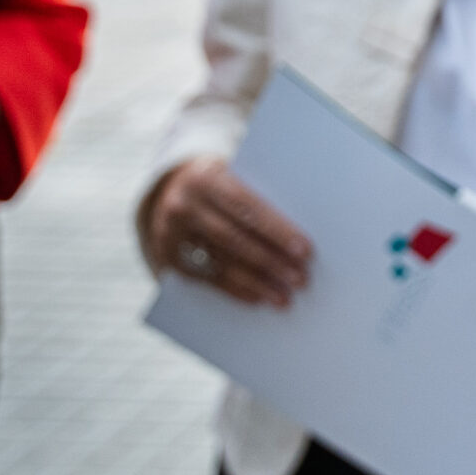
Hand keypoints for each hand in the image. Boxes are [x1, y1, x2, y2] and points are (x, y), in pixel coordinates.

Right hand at [142, 156, 312, 307]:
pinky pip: (207, 278)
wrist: (172, 188)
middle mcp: (185, 205)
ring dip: (257, 283)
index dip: (277, 231)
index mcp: (207, 178)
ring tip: (284, 297)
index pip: (247, 206)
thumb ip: (259, 197)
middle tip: (301, 280)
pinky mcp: (169, 258)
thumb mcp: (235, 176)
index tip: (305, 251)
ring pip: (221, 263)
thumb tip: (297, 236)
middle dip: (271, 261)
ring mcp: (172, 234)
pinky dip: (235, 290)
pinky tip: (258, 298)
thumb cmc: (222, 184)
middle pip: (235, 238)